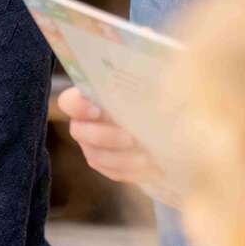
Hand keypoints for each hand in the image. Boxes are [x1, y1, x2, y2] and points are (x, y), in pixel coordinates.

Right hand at [56, 87, 180, 205]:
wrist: (175, 126)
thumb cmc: (164, 99)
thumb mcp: (159, 87)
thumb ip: (148, 84)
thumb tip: (153, 75)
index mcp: (92, 98)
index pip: (69, 102)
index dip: (77, 107)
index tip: (97, 111)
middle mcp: (87, 122)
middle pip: (78, 131)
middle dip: (104, 136)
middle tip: (130, 138)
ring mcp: (94, 146)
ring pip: (95, 155)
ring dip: (119, 158)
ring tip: (146, 157)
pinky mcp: (108, 165)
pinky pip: (111, 171)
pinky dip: (128, 170)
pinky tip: (148, 167)